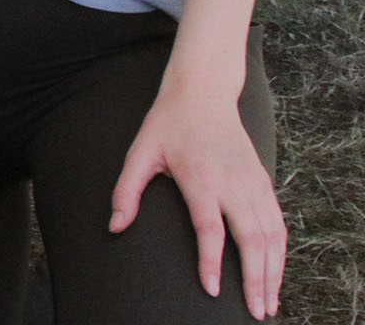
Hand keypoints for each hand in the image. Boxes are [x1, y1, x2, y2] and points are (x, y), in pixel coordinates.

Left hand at [110, 78, 285, 316]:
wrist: (203, 91)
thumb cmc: (167, 123)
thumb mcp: (139, 150)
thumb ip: (126, 190)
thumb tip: (115, 226)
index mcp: (201, 177)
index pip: (210, 228)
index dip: (211, 261)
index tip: (211, 290)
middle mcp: (233, 183)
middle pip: (251, 240)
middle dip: (255, 280)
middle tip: (255, 313)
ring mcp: (253, 183)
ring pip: (272, 236)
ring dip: (273, 273)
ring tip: (268, 304)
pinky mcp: (263, 182)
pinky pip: (278, 224)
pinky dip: (281, 253)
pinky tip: (276, 274)